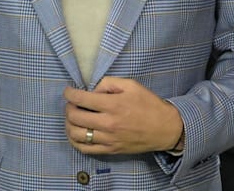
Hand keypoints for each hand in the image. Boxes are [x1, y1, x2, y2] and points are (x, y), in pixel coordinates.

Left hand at [63, 77, 183, 154]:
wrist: (165, 129)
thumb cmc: (149, 104)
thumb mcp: (132, 85)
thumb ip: (109, 83)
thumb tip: (93, 90)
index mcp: (114, 105)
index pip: (81, 99)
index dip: (70, 93)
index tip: (68, 91)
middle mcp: (109, 123)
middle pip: (75, 117)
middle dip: (68, 107)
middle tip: (72, 103)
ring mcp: (109, 139)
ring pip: (76, 134)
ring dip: (69, 124)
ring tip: (72, 118)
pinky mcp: (111, 150)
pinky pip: (85, 149)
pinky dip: (75, 141)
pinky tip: (76, 133)